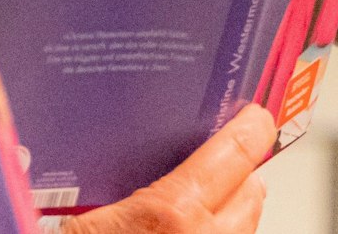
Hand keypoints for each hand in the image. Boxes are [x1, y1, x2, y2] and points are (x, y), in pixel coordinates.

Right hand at [58, 104, 272, 233]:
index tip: (254, 115)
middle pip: (252, 192)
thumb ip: (122, 190)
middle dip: (239, 172)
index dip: (251, 129)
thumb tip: (142, 161)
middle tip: (216, 158)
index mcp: (170, 215)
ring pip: (245, 229)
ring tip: (195, 204)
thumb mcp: (83, 225)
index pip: (237, 155)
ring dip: (229, 212)